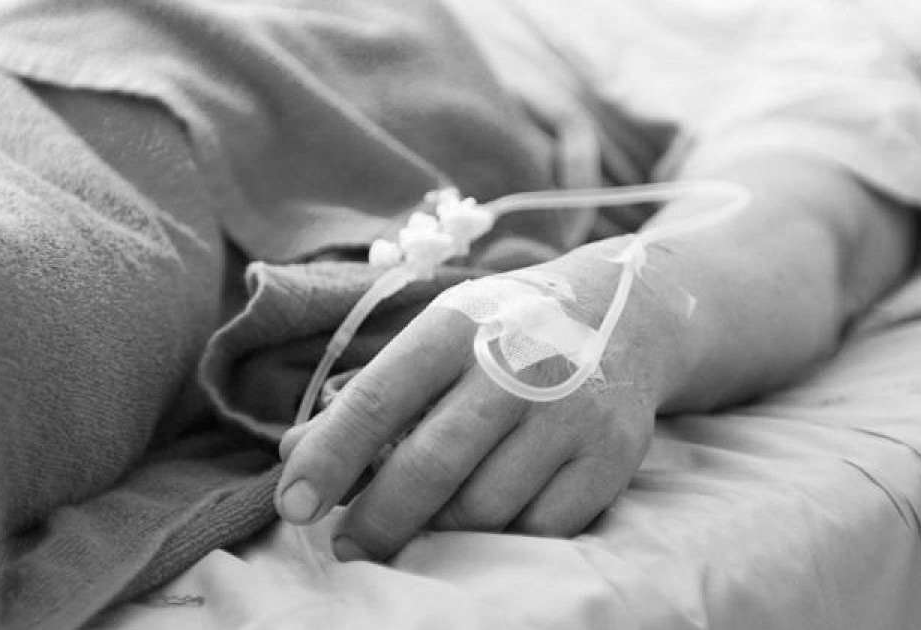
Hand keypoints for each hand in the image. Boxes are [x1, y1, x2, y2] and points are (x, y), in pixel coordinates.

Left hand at [276, 254, 660, 561]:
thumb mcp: (437, 336)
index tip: (292, 506)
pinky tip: (487, 518)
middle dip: (376, 520)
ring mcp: (572, 412)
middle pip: (430, 467)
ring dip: (439, 529)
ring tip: (422, 522)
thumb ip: (368, 393)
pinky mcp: (612, 456)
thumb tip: (294, 454)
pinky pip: (540, 529)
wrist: (627, 314)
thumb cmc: (506, 331)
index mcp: (457, 325)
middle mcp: (518, 363)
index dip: (328, 459)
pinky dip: (503, 537)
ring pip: (483, 509)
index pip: (378, 399)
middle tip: (347, 546)